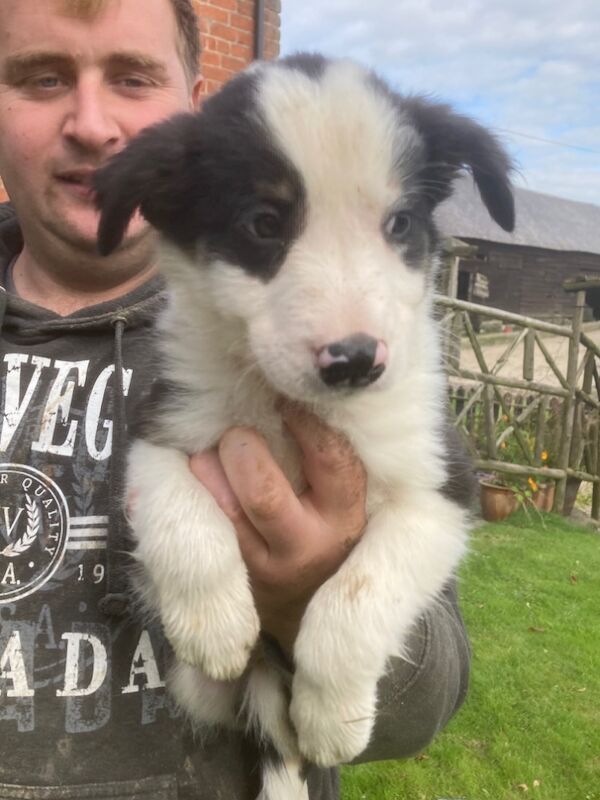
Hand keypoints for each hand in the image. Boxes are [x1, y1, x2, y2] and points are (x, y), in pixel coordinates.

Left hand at [189, 404, 366, 657]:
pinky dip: (194, 491)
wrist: (306, 610)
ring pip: (224, 513)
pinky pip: (206, 527)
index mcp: (345, 517)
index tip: (284, 399)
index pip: (331, 462)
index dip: (305, 423)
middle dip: (241, 452)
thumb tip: (289, 394)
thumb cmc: (323, 532)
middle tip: (235, 434)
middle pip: (264, 494)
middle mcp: (308, 546)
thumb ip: (323, 457)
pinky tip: (192, 472)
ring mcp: (265, 567)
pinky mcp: (233, 576)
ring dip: (207, 469)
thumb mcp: (339, 502)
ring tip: (206, 452)